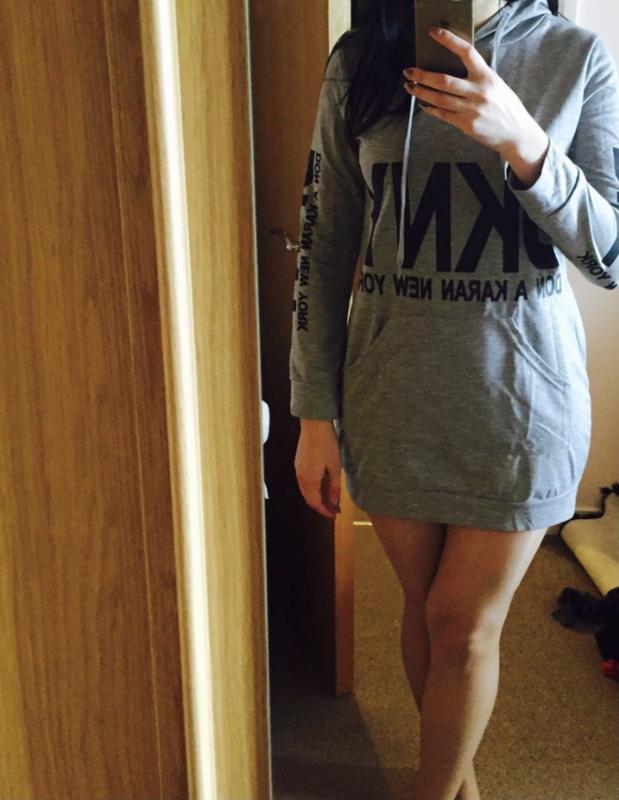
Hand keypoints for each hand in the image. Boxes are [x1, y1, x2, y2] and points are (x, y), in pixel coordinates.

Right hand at [294, 420, 341, 518]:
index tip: (334, 514)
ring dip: (316, 497)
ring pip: (306, 490)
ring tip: (330, 498)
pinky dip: (312, 488)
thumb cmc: (326, 443)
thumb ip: (334, 487)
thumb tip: (334, 503)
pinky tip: (322, 485)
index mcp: (309, 480)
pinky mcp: (298, 463)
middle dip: (321, 506)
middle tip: (333, 509)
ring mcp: (298, 469)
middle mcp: (300, 476)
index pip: (315, 503)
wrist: (315, 424)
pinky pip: (304, 481)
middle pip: (309, 499)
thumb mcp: (335, 467)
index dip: (325, 511)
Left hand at [402, 26, 547, 164]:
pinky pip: (443, 115)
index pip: (466, 52)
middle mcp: (478, 92)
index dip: (448, 40)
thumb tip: (453, 70)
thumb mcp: (495, 85)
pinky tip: (423, 104)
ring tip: (410, 87)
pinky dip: (430, 109)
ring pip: (439, 99)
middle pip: (443, 80)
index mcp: (487, 76)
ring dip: (421, 92)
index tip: (433, 33)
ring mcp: (471, 109)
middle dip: (422, 75)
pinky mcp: (466, 125)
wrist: (516, 133)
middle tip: (409, 71)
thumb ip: (477, 77)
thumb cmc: (505, 107)